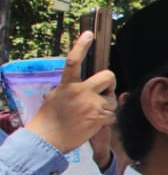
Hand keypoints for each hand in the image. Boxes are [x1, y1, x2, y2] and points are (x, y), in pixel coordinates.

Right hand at [28, 31, 115, 154]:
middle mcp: (80, 92)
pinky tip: (95, 123)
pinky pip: (112, 115)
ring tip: (93, 114)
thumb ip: (67, 88)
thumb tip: (74, 85)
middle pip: (108, 76)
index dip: (81, 46)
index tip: (89, 34)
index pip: (73, 61)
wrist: (48, 139)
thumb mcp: (54, 97)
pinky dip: (106, 120)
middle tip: (104, 91)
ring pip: (112, 100)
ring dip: (107, 106)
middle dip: (110, 83)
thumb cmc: (49, 119)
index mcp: (66, 85)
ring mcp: (91, 105)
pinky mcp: (99, 118)